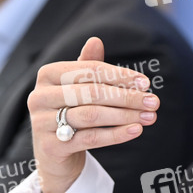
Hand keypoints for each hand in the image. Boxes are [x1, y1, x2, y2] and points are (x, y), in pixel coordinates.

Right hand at [27, 37, 158, 192]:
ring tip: (149, 117)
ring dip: (125, 115)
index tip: (146, 83)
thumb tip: (96, 40)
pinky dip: (116, 134)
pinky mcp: (51, 146)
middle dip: (127, 97)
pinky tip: (135, 130)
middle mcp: (39, 96)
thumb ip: (89, 65)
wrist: (54, 152)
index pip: (90, 70)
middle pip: (92, 93)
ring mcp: (42, 122)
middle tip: (153, 102)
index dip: (120, 76)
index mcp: (48, 74)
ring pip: (92, 115)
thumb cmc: (71, 110)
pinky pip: (90, 138)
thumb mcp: (80, 86)